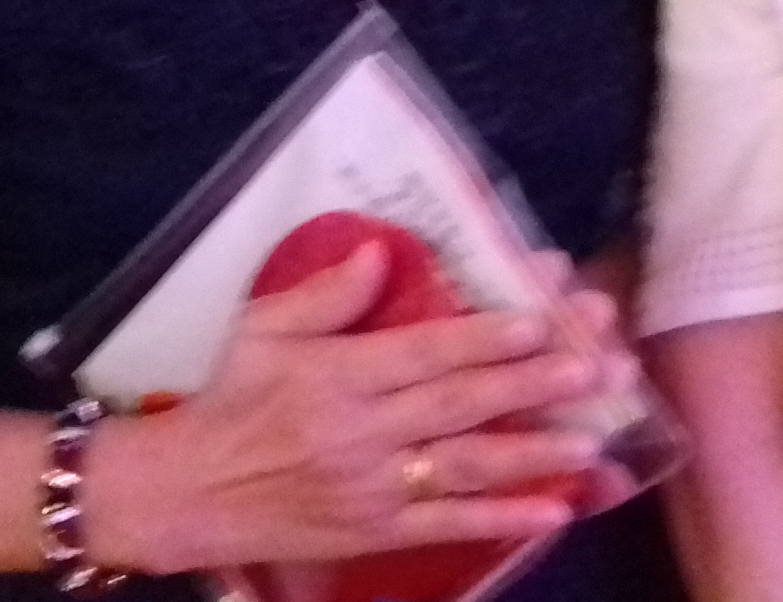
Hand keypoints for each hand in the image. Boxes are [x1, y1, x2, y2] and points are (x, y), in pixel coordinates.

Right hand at [85, 242, 612, 574]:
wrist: (188, 492)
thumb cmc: (231, 399)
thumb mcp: (263, 329)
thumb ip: (326, 293)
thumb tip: (383, 250)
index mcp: (338, 376)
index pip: (423, 352)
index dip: (484, 336)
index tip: (539, 318)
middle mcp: (363, 432)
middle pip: (459, 405)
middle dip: (531, 386)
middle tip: (593, 368)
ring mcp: (374, 488)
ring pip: (465, 467)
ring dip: (533, 453)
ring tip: (593, 439)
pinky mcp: (377, 532)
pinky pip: (449, 527)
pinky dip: (503, 520)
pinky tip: (554, 510)